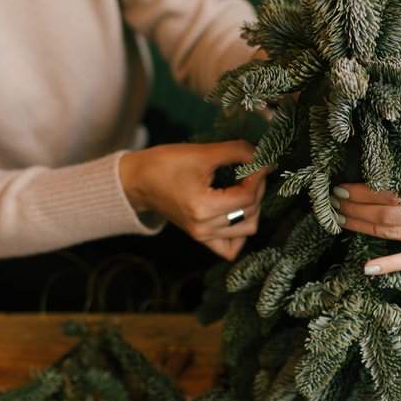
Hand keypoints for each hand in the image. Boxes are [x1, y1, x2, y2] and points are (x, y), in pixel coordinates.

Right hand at [119, 141, 269, 259]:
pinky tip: (237, 211)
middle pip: (251, 212)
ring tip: (244, 186)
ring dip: (253, 207)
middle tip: (250, 168)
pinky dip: (241, 231)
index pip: (247, 197)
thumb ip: (236, 152)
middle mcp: (203, 228)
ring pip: (247, 229)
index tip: (259, 159)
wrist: (138, 181)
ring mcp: (202, 236)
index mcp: (202, 207)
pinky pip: (231, 247)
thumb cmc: (164, 165)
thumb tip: (262, 156)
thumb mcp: (201, 153)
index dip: (259, 175)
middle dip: (257, 187)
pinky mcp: (201, 238)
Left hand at [333, 175, 400, 274]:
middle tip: (333, 200)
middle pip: (387, 208)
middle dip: (355, 205)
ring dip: (362, 227)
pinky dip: (389, 265)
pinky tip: (367, 268)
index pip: (397, 183)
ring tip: (339, 221)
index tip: (343, 180)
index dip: (366, 185)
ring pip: (393, 232)